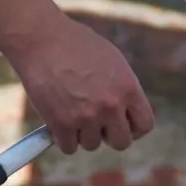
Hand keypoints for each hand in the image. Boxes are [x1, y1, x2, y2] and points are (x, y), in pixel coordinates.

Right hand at [13, 20, 155, 151]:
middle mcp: (111, 106)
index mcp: (128, 88)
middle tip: (96, 124)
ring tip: (71, 110)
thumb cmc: (74, 43)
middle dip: (109, 135)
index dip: (134, 128)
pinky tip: (58, 119)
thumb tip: (125, 111)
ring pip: (91, 144)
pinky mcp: (61, 124)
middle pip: (121, 142)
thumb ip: (121, 88)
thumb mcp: (111, 60)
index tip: (123, 125)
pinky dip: (62, 138)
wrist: (40, 38)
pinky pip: (68, 147)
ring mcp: (86, 117)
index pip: (144, 124)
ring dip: (82, 134)